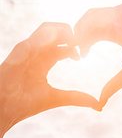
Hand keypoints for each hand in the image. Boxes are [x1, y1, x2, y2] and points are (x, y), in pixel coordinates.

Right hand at [0, 22, 99, 137]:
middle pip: (57, 32)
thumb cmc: (25, 104)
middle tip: (83, 44)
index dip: (75, 47)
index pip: (62, 46)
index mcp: (44, 60)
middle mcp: (37, 52)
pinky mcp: (20, 52)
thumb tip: (98, 105)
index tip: (83, 55)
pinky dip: (49, 37)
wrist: (5, 108)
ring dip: (63, 32)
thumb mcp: (56, 99)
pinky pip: (36, 38)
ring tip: (75, 41)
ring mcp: (28, 50)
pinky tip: (62, 44)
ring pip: (47, 29)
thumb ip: (76, 98)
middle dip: (73, 35)